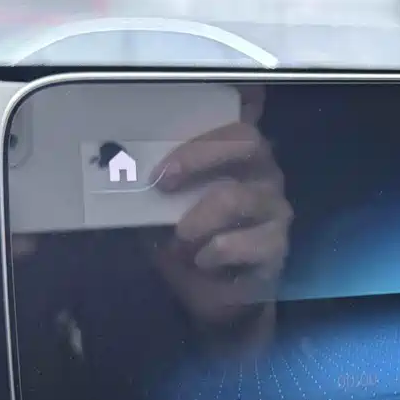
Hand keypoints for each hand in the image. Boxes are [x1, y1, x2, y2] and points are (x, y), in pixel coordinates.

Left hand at [149, 120, 292, 331]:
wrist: (214, 297)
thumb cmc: (188, 242)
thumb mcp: (164, 208)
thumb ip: (157, 184)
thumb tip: (122, 163)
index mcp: (239, 157)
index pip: (243, 117)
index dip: (234, 103)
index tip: (209, 104)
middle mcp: (265, 175)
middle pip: (248, 141)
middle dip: (198, 156)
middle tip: (161, 181)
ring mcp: (276, 210)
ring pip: (238, 197)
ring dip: (199, 217)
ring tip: (180, 237)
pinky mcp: (278, 247)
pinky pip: (247, 243)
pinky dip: (215, 253)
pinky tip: (204, 262)